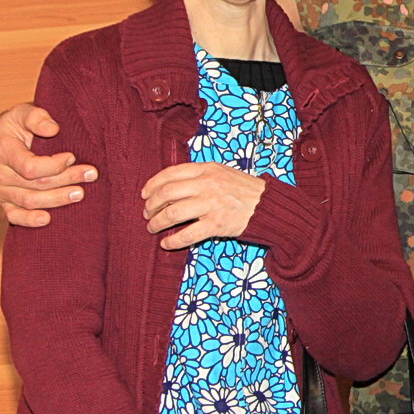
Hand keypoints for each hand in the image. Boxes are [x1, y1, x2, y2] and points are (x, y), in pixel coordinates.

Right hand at [0, 103, 96, 226]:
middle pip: (36, 185)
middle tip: (91, 174)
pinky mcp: (4, 201)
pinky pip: (14, 216)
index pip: (30, 167)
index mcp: (3, 151)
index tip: (72, 157)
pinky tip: (48, 219)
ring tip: (80, 193)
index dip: (55, 166)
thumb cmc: (16, 124)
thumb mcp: (24, 111)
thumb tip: (53, 129)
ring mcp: (0, 190)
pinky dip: (30, 220)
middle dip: (67, 180)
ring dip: (57, 199)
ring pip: (30, 201)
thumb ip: (38, 117)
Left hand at [141, 162, 265, 249]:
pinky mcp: (218, 224)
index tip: (144, 194)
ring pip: (173, 214)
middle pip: (167, 194)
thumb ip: (199, 176)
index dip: (152, 185)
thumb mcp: (222, 173)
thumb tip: (170, 186)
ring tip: (152, 228)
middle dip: (151, 206)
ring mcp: (212, 204)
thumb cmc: (244, 190)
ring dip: (157, 223)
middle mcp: (208, 185)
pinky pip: (188, 234)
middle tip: (147, 213)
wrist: (269, 206)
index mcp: (207, 170)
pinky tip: (167, 243)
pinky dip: (173, 241)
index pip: (170, 174)